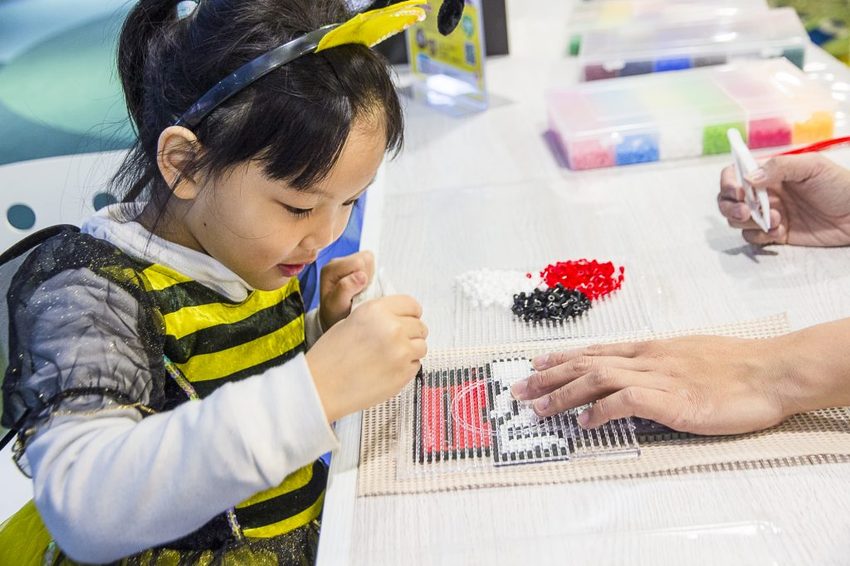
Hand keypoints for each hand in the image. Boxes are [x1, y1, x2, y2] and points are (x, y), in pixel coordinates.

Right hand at [306, 295, 427, 421]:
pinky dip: (406, 367)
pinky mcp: (404, 374)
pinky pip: (416, 365)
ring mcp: (401, 352)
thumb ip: (378, 317)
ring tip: (390, 357)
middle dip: (410, 333)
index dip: (410, 313)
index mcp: (377, 310)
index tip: (406, 320)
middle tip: (394, 343)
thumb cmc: (330, 355)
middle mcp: (393, 328)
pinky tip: (386, 370)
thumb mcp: (351, 321)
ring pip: (421, 346)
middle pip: (420, 326)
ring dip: (410, 351)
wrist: (322, 386)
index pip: (412, 304)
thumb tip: (399, 319)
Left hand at [318, 250, 374, 329]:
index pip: (359, 262)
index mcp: (331, 268)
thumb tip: (361, 275)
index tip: (358, 292)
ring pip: (370, 260)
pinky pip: (371, 265)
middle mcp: (337, 262)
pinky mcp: (353, 265)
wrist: (334, 318)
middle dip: (368, 276)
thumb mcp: (337, 305)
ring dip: (369, 277)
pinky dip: (370, 277)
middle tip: (359, 292)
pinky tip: (361, 288)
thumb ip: (345, 289)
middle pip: (366, 258)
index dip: (364, 277)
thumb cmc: (334, 313)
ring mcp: (346, 262)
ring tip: (359, 291)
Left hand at [510, 336, 794, 434]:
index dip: (563, 359)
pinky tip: (584, 423)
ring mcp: (659, 377)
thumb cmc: (737, 365)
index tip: (536, 365)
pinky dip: (600, 411)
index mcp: (652, 349)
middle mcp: (648, 359)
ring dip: (563, 394)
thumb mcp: (690, 357)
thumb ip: (661, 365)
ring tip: (538, 408)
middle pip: (586, 362)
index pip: (596, 351)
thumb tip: (638, 377)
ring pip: (597, 378)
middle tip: (520, 390)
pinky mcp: (672, 399)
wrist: (771, 370)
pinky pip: (626, 401)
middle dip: (549, 377)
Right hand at [718, 154, 849, 245]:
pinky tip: (780, 231)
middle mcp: (764, 193)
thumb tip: (749, 178)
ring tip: (776, 219)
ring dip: (749, 221)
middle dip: (730, 207)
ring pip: (736, 220)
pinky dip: (761, 236)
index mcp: (769, 173)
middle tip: (745, 211)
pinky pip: (753, 237)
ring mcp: (768, 214)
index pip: (735, 174)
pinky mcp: (775, 233)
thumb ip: (779, 167)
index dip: (729, 183)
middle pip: (727, 200)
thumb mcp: (812, 166)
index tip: (738, 192)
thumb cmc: (840, 185)